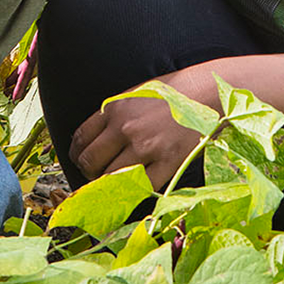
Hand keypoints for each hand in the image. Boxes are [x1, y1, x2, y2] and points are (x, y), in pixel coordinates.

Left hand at [70, 70, 214, 188]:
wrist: (207, 93)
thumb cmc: (171, 94)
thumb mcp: (134, 96)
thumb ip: (112, 117)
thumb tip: (94, 143)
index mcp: (114, 109)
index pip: (80, 140)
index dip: (77, 156)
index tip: (83, 162)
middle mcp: (125, 127)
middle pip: (90, 162)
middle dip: (90, 173)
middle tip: (98, 177)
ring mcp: (146, 146)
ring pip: (111, 179)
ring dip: (110, 186)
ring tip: (118, 183)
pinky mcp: (167, 161)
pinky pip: (141, 186)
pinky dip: (135, 191)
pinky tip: (138, 186)